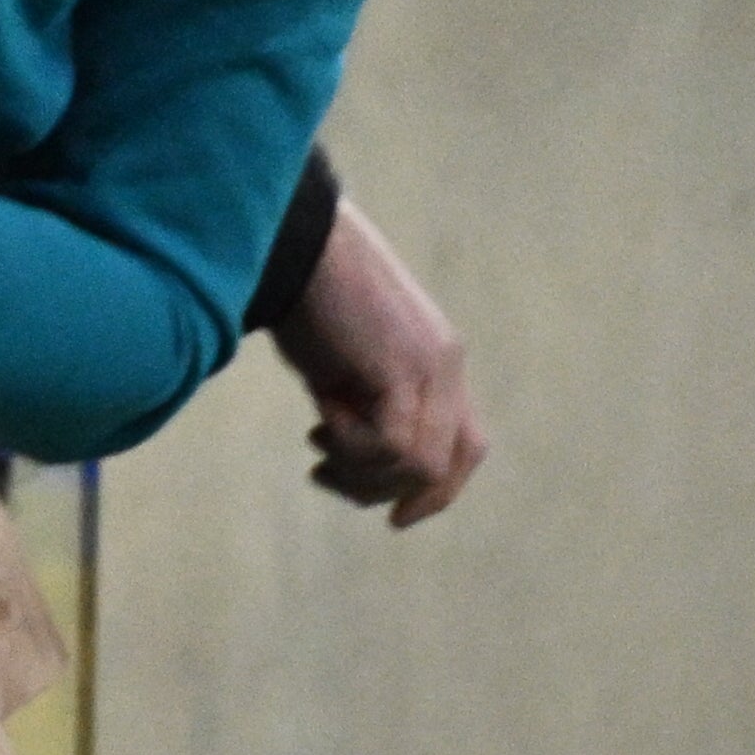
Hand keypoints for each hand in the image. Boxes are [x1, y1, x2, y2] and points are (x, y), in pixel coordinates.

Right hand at [275, 199, 485, 525]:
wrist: (291, 236)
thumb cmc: (300, 289)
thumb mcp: (338, 358)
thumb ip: (360, 398)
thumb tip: (354, 455)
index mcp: (436, 360)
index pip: (463, 447)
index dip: (434, 492)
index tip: (390, 517)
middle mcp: (446, 366)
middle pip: (452, 463)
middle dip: (398, 493)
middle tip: (331, 480)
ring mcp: (430, 367)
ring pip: (420, 465)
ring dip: (361, 471)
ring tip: (317, 446)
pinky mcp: (402, 368)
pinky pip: (393, 445)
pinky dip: (352, 448)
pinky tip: (319, 421)